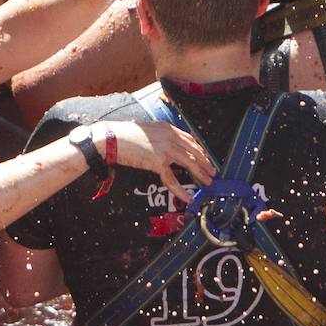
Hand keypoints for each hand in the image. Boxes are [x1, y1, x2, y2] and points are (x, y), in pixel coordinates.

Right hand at [96, 121, 216, 202]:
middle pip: (194, 151)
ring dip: (201, 174)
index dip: (200, 150)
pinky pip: (172, 179)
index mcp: (168, 128)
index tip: (206, 158)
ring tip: (208, 182)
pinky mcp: (158, 161)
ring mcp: (165, 148)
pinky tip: (187, 197)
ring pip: (190, 163)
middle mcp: (170, 136)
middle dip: (206, 162)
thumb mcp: (148, 130)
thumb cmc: (125, 135)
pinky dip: (180, 190)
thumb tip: (167, 148)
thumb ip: (160, 137)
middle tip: (212, 172)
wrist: (112, 139)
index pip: (190, 139)